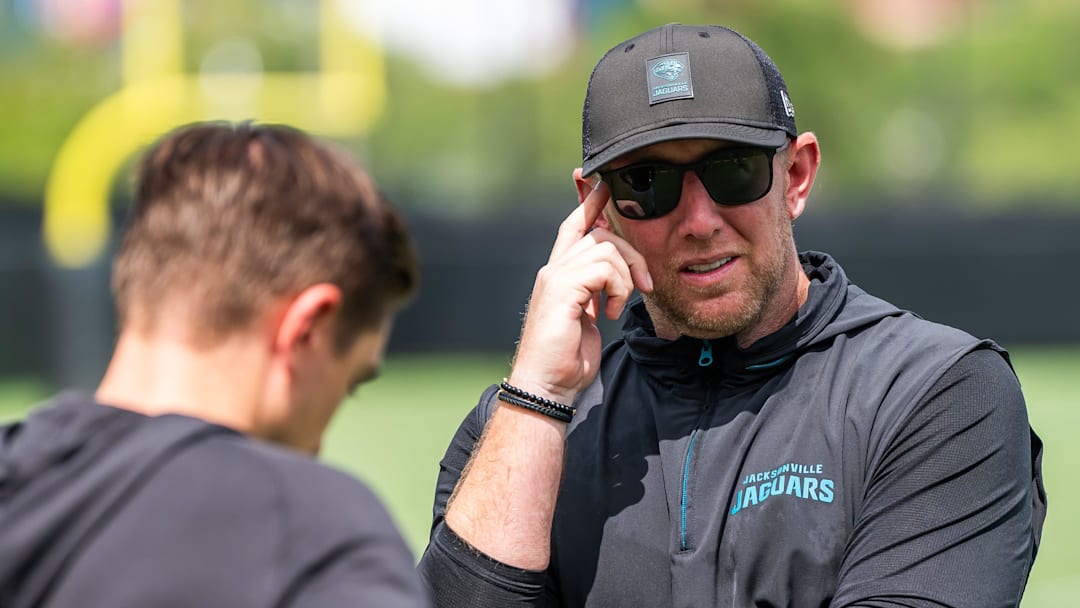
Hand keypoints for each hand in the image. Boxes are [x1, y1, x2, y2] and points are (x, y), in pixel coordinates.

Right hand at [509, 181, 651, 403]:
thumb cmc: (566, 359)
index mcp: (559, 274)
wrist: (546, 386)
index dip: (589, 201)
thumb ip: (596, 293)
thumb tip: (616, 282)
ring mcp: (556, 278)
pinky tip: (610, 312)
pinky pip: (603, 267)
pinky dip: (617, 287)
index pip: (574, 225)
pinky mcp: (562, 290)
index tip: (601, 181)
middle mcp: (554, 269)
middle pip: (598, 231)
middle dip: (630, 250)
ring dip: (626, 274)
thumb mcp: (587, 318)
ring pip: (605, 247)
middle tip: (645, 282)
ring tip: (622, 302)